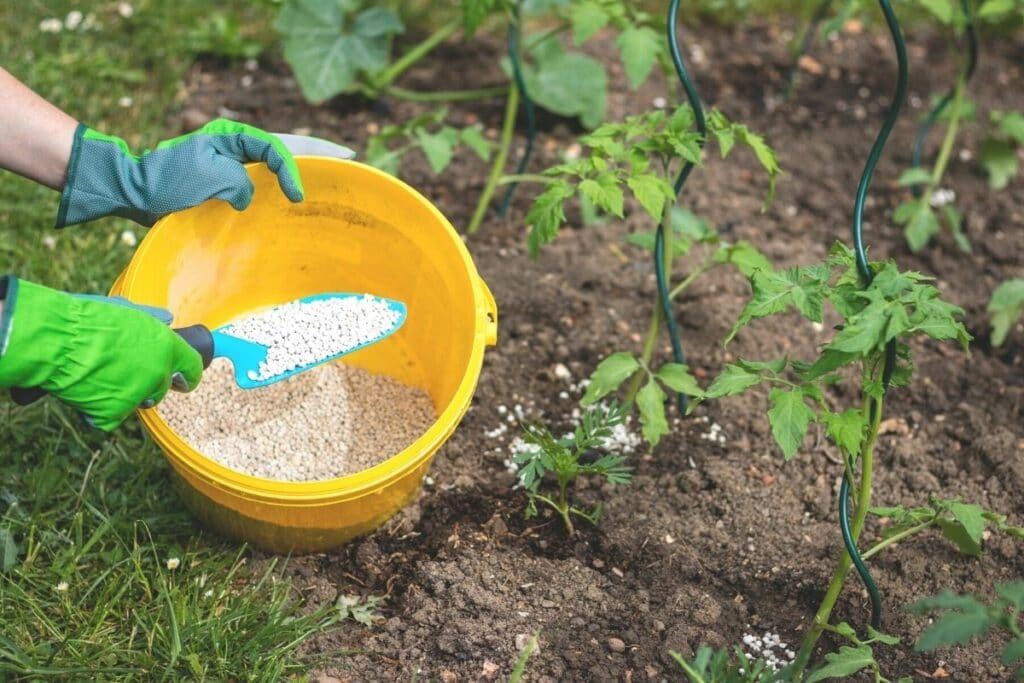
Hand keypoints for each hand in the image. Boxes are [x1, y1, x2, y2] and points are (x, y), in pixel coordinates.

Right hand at [0, 276, 202, 430]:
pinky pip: (110, 416)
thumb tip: (168, 319)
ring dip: (124, 395)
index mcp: (166, 346)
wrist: (57, 341)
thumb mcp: (126, 312)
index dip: (189, 374)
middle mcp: (158, 372)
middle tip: (124, 375)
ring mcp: (138, 394)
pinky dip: (98, 409)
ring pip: (138, 401)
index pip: (193, 366)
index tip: (184, 380)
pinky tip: (85, 390)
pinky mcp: (114, 413)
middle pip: (162, 387)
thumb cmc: (87, 320)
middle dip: (148, 384)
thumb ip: (151, 321)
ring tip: (99, 376)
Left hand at [56, 119, 304, 227]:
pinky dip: (260, 195)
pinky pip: (245, 186)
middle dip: (290, 170)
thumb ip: (241, 183)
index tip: (296, 196)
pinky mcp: (215, 183)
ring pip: (260, 171)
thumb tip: (245, 196)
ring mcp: (222, 164)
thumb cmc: (169, 182)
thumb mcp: (212, 177)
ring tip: (293, 198)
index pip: (270, 148)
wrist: (133, 193)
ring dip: (276, 183)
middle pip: (270, 155)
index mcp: (226, 135)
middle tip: (305, 190)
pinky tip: (268, 207)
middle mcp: (227, 146)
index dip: (288, 170)